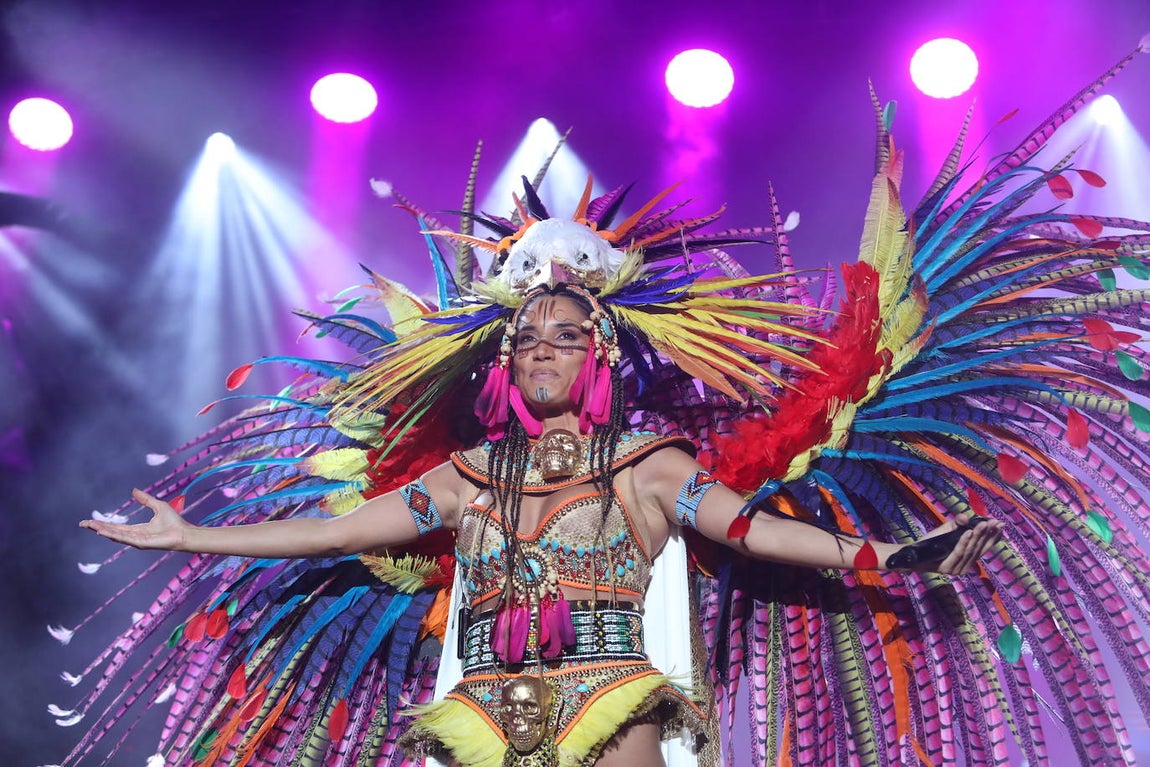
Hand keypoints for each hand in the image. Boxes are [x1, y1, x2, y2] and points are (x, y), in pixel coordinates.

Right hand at [79, 489, 190, 550]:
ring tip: (90, 526)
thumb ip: (145, 499)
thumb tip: (134, 490)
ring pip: (115, 535)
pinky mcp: (141, 543)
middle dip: (97, 527)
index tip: (90, 521)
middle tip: (83, 524)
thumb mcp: (157, 506)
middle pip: (112, 531)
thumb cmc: (174, 522)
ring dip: (102, 530)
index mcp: (138, 529)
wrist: (184, 533)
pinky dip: (113, 535)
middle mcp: (135, 536)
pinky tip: (103, 531)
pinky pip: (124, 538)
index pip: (117, 527)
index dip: (103, 524)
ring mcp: (137, 541)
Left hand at [885, 513, 1003, 573]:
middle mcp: (966, 565)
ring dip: (978, 536)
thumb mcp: (948, 530)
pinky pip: (958, 553)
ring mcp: (957, 569)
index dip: (993, 536)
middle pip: (980, 548)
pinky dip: (964, 542)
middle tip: (994, 522)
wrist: (913, 553)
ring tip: (983, 524)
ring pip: (970, 550)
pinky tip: (969, 532)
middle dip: (988, 534)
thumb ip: (959, 523)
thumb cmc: (933, 541)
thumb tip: (967, 517)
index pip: (985, 547)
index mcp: (969, 558)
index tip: (1000, 524)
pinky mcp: (948, 569)